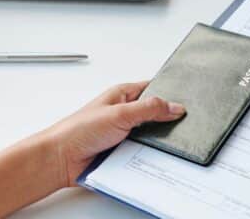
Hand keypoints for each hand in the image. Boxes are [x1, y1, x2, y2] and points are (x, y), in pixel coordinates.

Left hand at [44, 81, 184, 186]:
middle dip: (166, 121)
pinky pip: (143, 154)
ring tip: (162, 143)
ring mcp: (124, 134)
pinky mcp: (123, 152)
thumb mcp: (120, 113)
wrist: (61, 160)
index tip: (188, 98)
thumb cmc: (78, 130)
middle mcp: (124, 113)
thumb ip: (149, 109)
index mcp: (123, 95)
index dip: (169, 93)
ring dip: (156, 141)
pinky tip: (151, 158)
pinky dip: (148, 156)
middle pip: (155, 115)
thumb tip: (174, 107)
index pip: (153, 89)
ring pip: (151, 136)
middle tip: (181, 125)